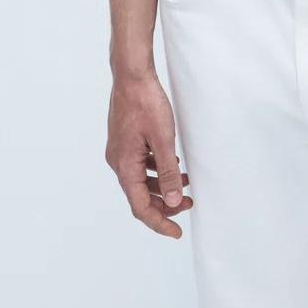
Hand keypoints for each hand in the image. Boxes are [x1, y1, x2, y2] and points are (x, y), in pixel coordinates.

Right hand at [105, 70, 191, 237]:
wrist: (132, 74)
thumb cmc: (146, 102)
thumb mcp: (163, 139)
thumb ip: (168, 172)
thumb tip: (174, 201)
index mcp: (124, 165)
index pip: (140, 207)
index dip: (159, 222)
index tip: (176, 232)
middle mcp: (118, 161)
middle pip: (140, 196)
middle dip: (164, 205)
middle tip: (188, 205)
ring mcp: (120, 150)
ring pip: (140, 180)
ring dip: (162, 186)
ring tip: (185, 184)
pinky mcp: (125, 140)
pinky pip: (140, 164)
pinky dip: (156, 170)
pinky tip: (172, 164)